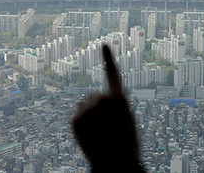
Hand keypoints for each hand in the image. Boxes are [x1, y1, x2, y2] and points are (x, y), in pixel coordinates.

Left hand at [72, 45, 141, 170]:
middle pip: (95, 96)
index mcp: (120, 97)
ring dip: (89, 114)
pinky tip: (90, 135)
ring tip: (99, 131)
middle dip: (98, 106)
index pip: (113, 72)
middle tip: (106, 124)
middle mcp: (103, 98)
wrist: (116, 163)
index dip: (108, 58)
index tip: (103, 44)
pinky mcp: (76, 119)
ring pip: (85, 106)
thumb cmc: (126, 144)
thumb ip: (115, 106)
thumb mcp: (127, 119)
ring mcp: (88, 108)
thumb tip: (97, 101)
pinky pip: (78, 116)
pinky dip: (81, 124)